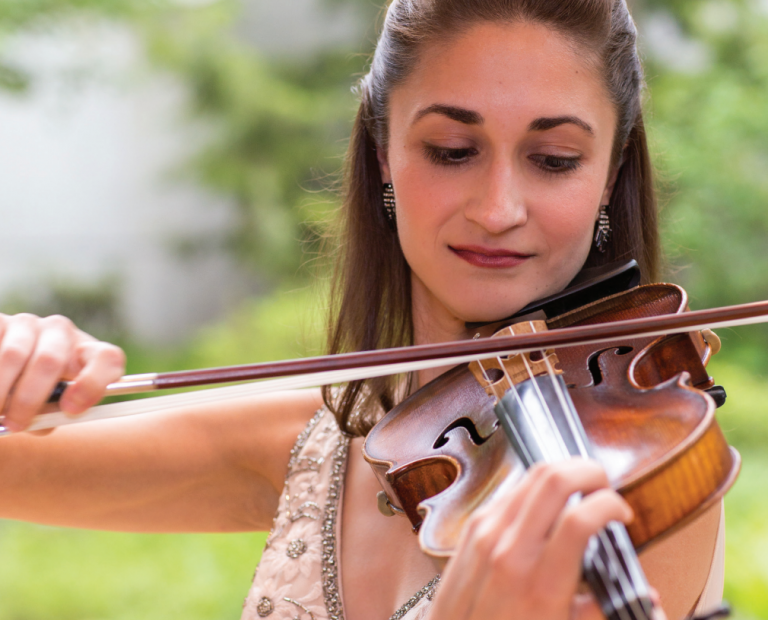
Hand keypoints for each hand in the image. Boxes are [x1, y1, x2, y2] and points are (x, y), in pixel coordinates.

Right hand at [0, 313, 124, 431]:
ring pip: (14, 355)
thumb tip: (40, 422)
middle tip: (16, 424)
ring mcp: (30, 323)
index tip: (70, 410)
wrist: (8, 371)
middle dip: (29, 399)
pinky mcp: (1, 322)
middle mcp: (62, 331)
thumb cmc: (37, 395)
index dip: (92, 384)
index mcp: (88, 352)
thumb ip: (53, 414)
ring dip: (1, 390)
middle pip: (50, 360)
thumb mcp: (52, 406)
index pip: (107, 358)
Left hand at [428, 459, 664, 619]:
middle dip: (589, 471)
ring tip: (581, 490)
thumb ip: (602, 609)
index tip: (622, 514)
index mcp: (540, 585)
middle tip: (604, 487)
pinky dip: (537, 488)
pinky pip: (512, 490)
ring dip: (563, 472)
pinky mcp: (473, 525)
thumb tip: (646, 595)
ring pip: (532, 475)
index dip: (611, 505)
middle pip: (554, 479)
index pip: (579, 520)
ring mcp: (487, 532)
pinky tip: (548, 504)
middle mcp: (510, 550)